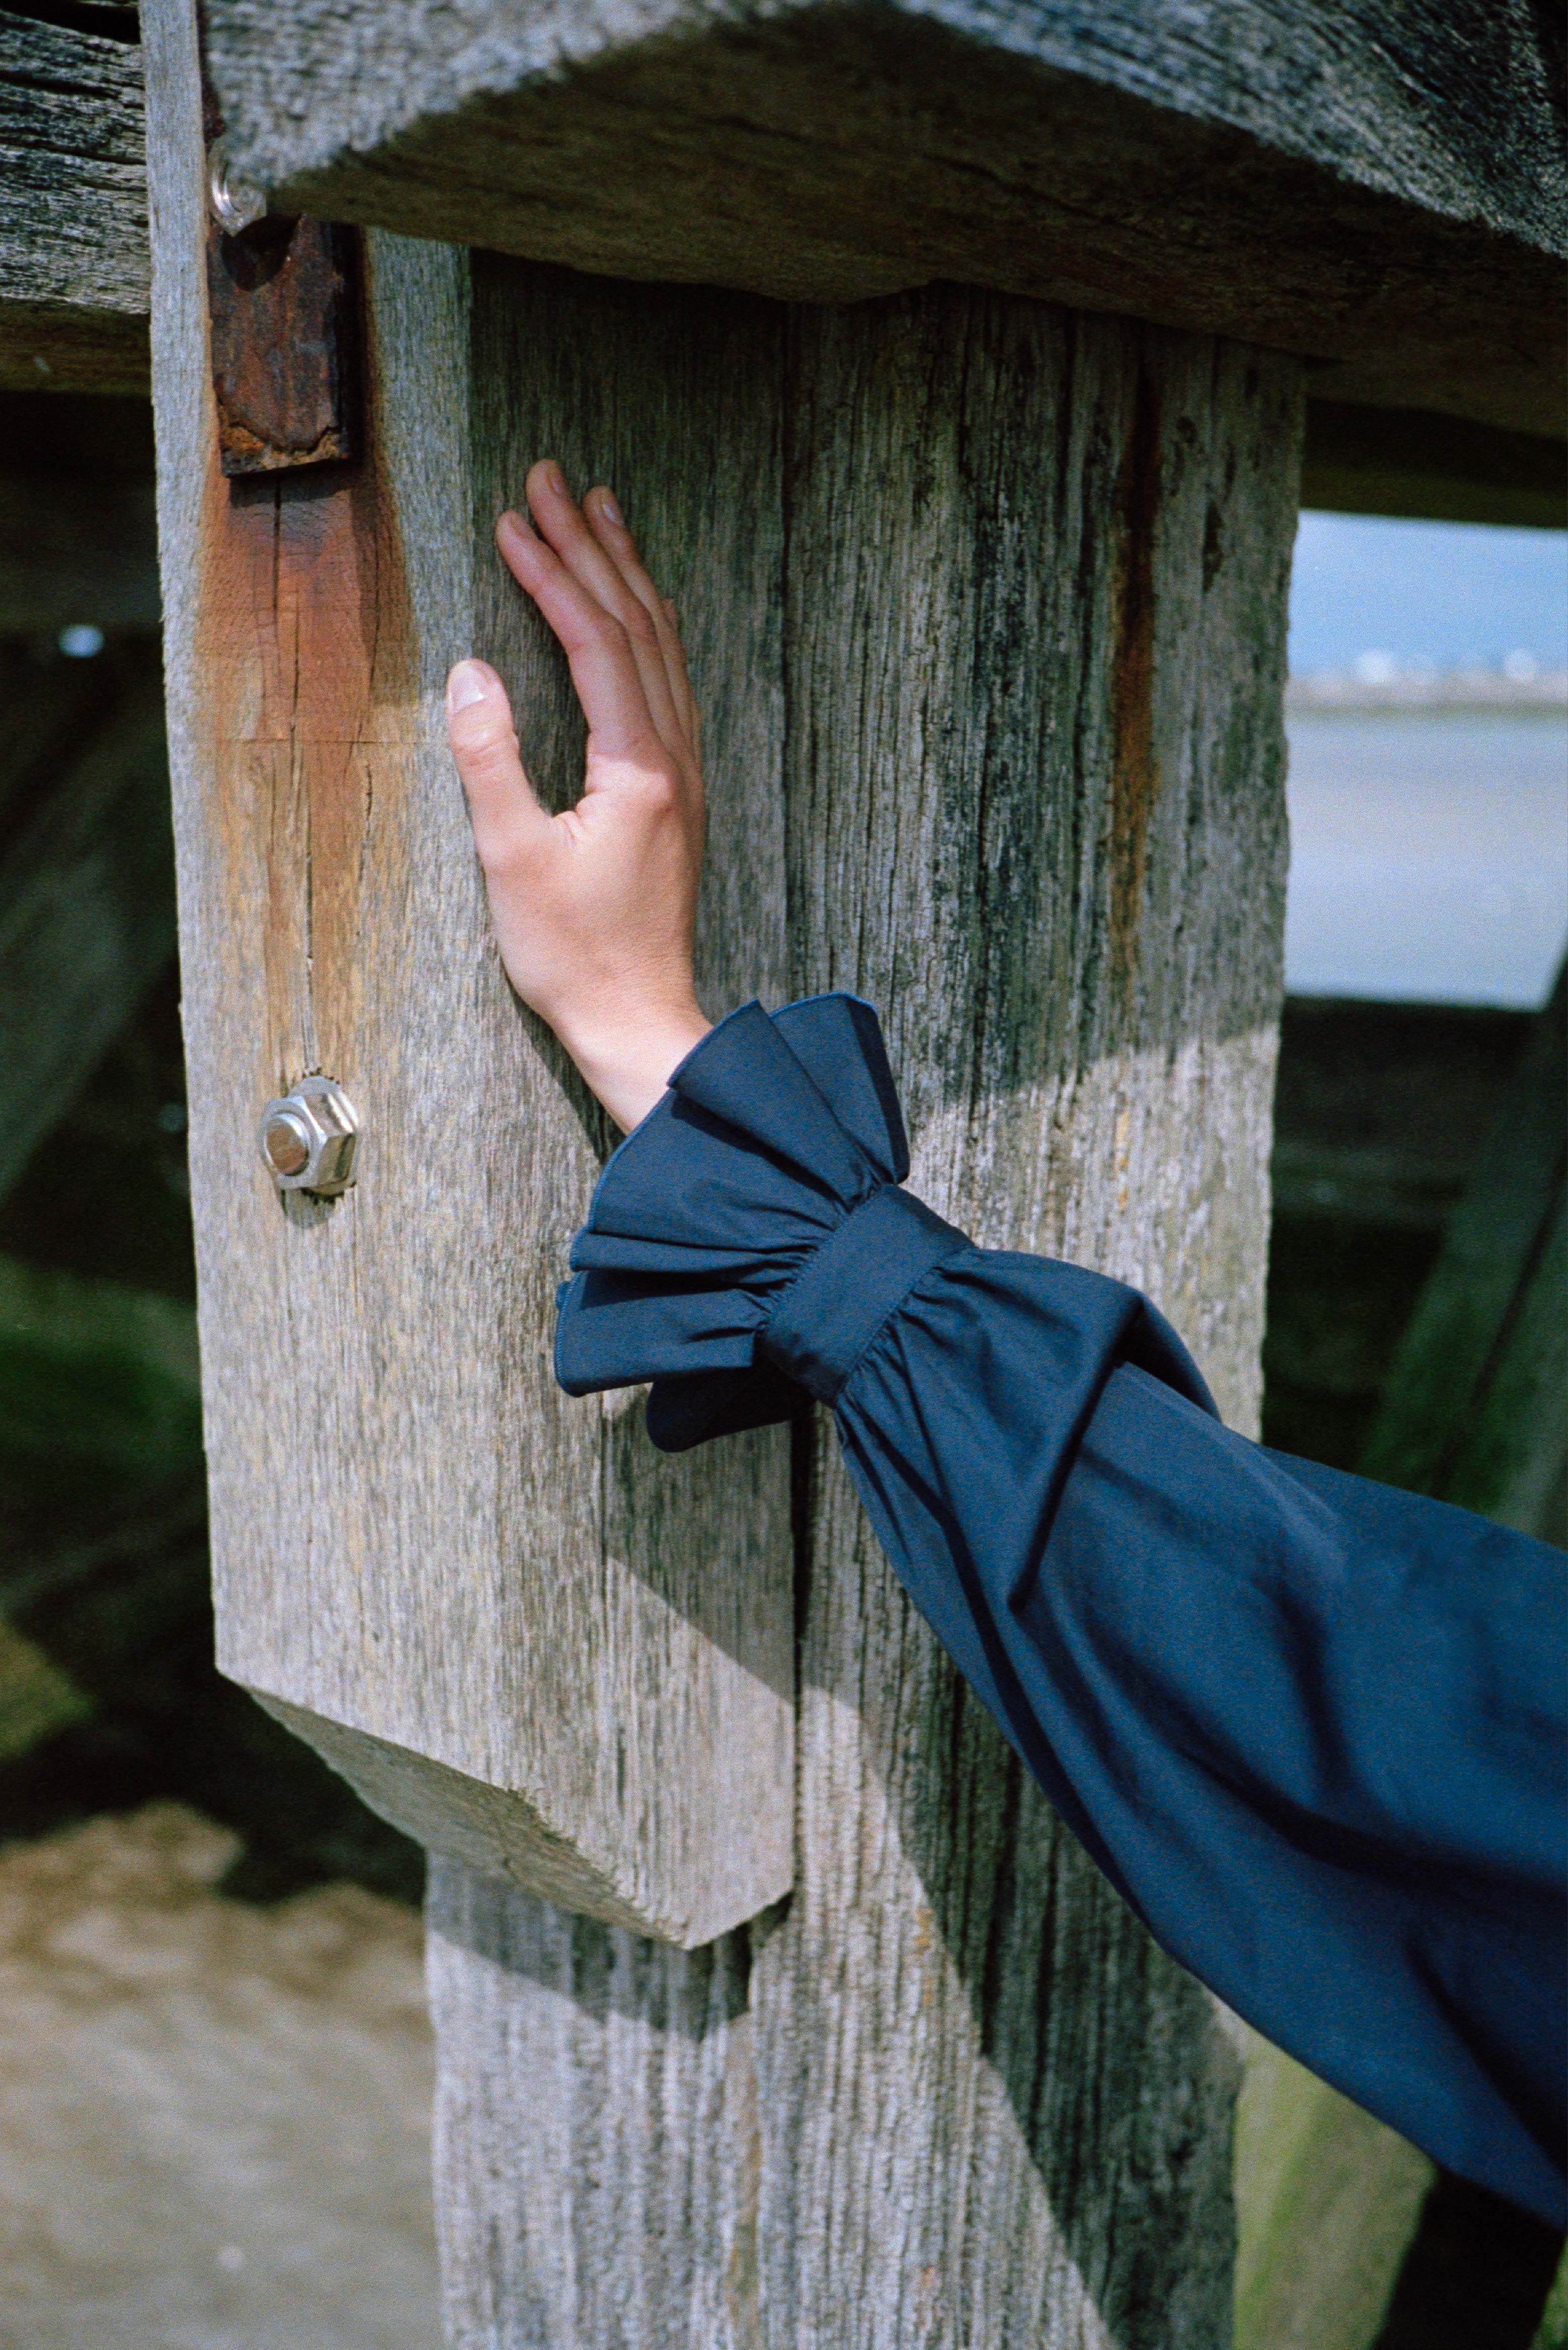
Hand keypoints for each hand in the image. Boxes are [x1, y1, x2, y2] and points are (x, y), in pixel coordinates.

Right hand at [447, 460, 710, 1131]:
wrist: (639, 1020)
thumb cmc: (574, 955)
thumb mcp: (512, 861)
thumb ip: (491, 760)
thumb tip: (470, 671)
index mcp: (637, 766)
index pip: (595, 639)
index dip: (552, 571)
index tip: (516, 516)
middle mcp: (673, 757)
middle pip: (636, 624)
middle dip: (592, 546)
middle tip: (555, 477)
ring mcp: (683, 774)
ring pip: (662, 647)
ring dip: (628, 575)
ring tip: (602, 512)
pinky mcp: (677, 794)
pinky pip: (670, 682)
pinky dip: (647, 629)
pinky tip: (638, 610)